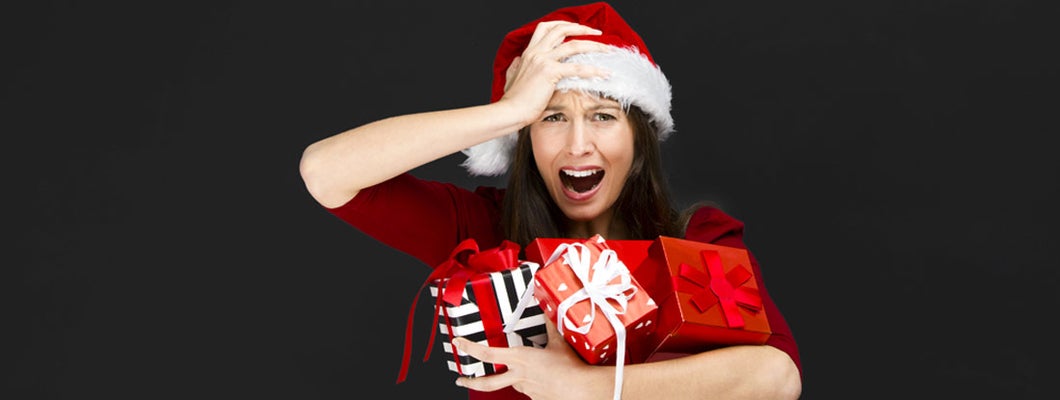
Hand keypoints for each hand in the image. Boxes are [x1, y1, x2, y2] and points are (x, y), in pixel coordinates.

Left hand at [453, 317, 609, 399]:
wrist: (580, 389)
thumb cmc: (569, 368)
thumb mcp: (558, 342)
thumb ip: (549, 327)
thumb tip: (548, 310)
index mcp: (520, 358)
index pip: (486, 353)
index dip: (469, 347)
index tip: (458, 343)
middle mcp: (518, 376)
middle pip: (486, 382)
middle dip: (470, 382)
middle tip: (461, 380)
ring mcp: (525, 389)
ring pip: (512, 382)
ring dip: (514, 377)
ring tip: (530, 370)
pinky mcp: (535, 398)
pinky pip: (529, 388)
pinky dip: (532, 382)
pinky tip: (544, 378)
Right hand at [500, 21, 612, 125]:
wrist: (509, 112)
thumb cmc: (513, 100)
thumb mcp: (511, 78)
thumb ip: (516, 67)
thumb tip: (517, 61)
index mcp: (528, 52)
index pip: (546, 28)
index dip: (564, 25)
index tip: (578, 28)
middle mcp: (536, 52)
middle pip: (562, 29)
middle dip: (582, 28)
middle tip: (597, 33)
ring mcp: (543, 61)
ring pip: (574, 45)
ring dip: (594, 45)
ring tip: (607, 50)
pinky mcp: (550, 73)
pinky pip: (577, 68)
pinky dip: (593, 69)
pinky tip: (604, 73)